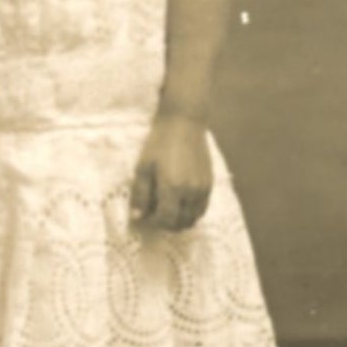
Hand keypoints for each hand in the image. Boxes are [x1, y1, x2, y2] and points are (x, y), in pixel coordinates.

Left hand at [129, 112, 212, 231]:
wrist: (184, 122)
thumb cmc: (159, 142)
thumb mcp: (143, 167)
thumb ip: (140, 194)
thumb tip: (137, 217)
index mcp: (172, 188)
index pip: (166, 219)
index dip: (155, 222)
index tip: (147, 216)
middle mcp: (190, 192)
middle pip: (181, 223)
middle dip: (167, 224)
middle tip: (156, 215)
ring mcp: (203, 188)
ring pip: (194, 218)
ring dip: (181, 220)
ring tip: (169, 211)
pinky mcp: (209, 183)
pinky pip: (202, 208)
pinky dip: (192, 212)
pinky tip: (181, 203)